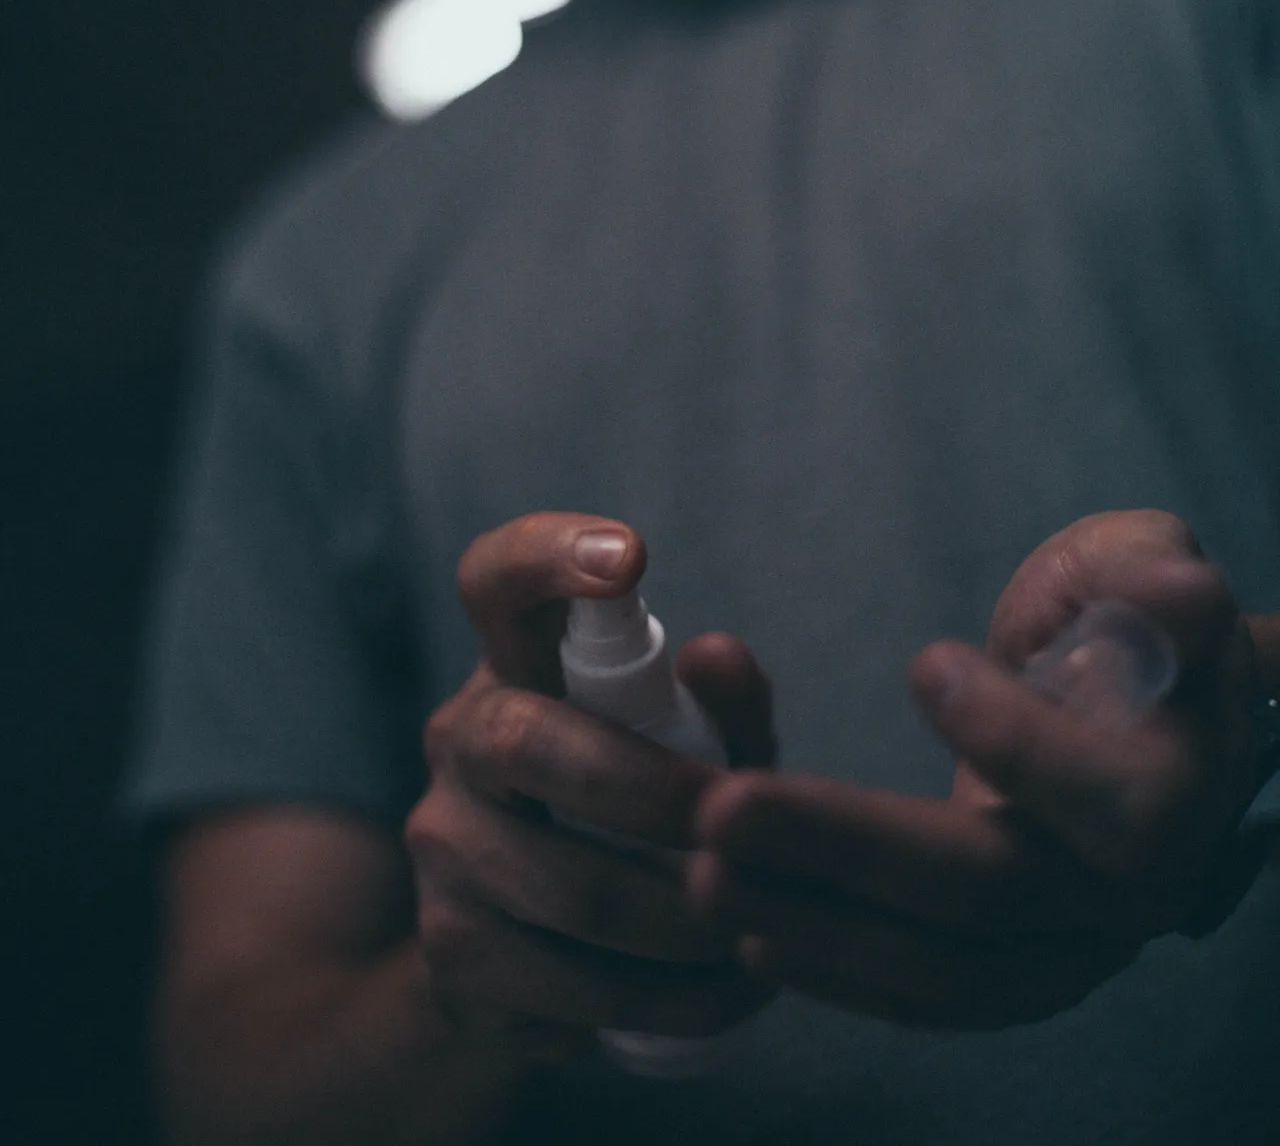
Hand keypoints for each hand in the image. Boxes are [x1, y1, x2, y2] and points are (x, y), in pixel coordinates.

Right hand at [406, 512, 775, 1060]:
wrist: (528, 951)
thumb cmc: (642, 803)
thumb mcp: (698, 745)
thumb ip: (728, 699)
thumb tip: (716, 655)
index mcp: (517, 663)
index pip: (496, 577)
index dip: (550, 553)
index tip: (631, 555)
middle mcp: (457, 742)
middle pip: (531, 743)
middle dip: (658, 796)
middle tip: (740, 833)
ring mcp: (441, 855)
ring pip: (573, 894)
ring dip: (693, 928)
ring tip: (764, 939)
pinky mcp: (451, 964)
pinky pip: (573, 994)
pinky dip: (672, 1004)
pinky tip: (724, 997)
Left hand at [691, 510, 1262, 1030]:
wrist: (1156, 726)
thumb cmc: (1134, 624)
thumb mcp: (1144, 567)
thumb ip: (1148, 576)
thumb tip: (1175, 591)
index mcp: (1176, 787)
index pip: (1104, 798)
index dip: (1015, 740)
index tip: (923, 664)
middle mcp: (1132, 893)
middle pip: (986, 888)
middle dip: (844, 849)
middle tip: (721, 806)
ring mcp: (1072, 949)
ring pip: (943, 965)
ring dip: (816, 923)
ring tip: (702, 874)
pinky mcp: (1015, 976)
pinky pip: (927, 995)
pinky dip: (838, 972)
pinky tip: (747, 932)